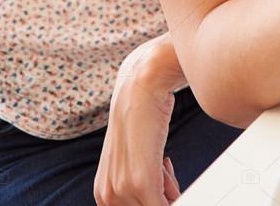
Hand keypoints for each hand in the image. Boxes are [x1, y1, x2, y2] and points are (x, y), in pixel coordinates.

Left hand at [94, 44, 182, 204]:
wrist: (141, 85)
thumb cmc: (142, 116)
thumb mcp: (135, 158)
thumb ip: (140, 184)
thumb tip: (164, 200)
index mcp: (103, 194)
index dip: (157, 198)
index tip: (165, 187)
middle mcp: (107, 197)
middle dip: (165, 198)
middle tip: (164, 173)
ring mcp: (122, 191)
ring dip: (170, 193)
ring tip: (163, 164)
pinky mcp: (140, 182)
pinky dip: (177, 194)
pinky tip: (166, 161)